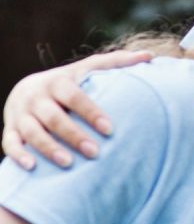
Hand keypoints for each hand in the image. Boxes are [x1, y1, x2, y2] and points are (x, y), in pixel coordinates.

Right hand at [3, 50, 152, 169]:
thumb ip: (115, 63)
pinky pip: (9, 144)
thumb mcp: (87, 69)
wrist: (27, 90)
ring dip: (49, 148)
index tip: (110, 129)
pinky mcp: (9, 130)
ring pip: (32, 132)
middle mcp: (36, 97)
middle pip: (53, 117)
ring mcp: (20, 114)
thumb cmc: (68, 83)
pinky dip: (18, 155)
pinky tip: (32, 167)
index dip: (90, 112)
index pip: (74, 96)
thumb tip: (149, 56)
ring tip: (69, 163)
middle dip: (74, 135)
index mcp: (57, 81)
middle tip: (95, 152)